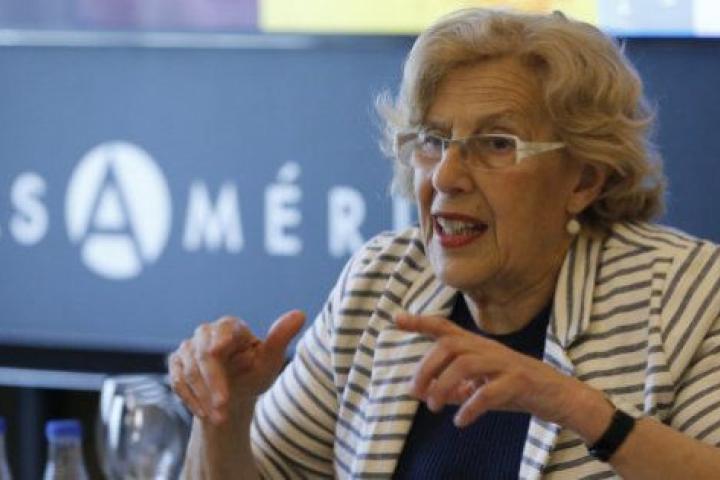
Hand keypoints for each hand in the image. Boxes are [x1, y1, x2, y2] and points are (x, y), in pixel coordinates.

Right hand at [168, 310, 304, 424]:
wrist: (234, 396)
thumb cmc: (255, 373)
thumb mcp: (270, 361)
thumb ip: (280, 339)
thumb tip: (300, 314)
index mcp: (231, 326)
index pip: (223, 329)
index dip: (219, 339)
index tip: (217, 351)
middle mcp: (207, 333)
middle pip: (204, 353)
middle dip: (213, 381)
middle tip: (223, 405)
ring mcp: (189, 348)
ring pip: (189, 370)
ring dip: (203, 396)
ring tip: (219, 417)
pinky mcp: (177, 364)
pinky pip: (178, 381)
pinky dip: (191, 399)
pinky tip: (204, 414)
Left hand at [396, 313, 578, 427]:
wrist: (559, 395)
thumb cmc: (516, 388)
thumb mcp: (481, 385)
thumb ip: (455, 387)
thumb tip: (428, 394)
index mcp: (478, 346)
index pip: (445, 328)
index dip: (420, 322)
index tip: (395, 318)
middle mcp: (488, 349)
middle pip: (449, 345)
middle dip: (426, 367)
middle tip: (416, 393)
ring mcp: (504, 363)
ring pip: (466, 364)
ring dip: (443, 386)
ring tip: (434, 407)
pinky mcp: (519, 382)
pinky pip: (489, 392)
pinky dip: (470, 407)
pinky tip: (461, 421)